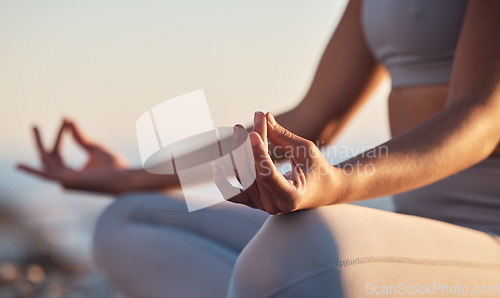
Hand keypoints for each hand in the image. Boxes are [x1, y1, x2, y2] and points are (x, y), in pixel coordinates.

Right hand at [17, 119, 130, 193]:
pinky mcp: (67, 182)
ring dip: (39, 143)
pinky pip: (46, 175)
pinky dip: (33, 170)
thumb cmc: (113, 166)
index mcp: (71, 172)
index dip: (60, 135)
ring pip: (46, 161)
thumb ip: (80, 136)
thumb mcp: (93, 147)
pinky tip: (19, 165)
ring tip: (34, 127)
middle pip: (48, 157)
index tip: (65, 120)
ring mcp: (65, 181)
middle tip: (34, 125)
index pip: (58, 152)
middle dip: (40, 141)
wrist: (123, 177)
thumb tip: (69, 120)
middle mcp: (65, 179)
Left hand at [212, 112, 343, 214]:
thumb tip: (264, 116)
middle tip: (256, 117)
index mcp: (291, 197)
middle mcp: (274, 206)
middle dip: (253, 142)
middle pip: (254, 171)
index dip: (258, 153)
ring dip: (239, 150)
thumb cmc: (318, 169)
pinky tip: (215, 165)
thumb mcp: (304, 150)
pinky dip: (222, 181)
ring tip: (239, 127)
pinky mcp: (254, 202)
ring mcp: (262, 206)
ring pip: (243, 175)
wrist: (323, 190)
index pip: (268, 175)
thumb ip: (282, 136)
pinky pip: (233, 193)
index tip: (252, 132)